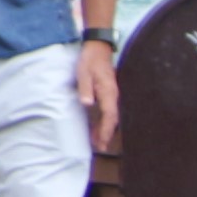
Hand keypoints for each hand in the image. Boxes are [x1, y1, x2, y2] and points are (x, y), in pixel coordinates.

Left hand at [75, 40, 121, 155]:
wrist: (98, 49)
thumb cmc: (90, 61)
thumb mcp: (83, 73)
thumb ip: (85, 88)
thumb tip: (87, 104)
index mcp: (108, 91)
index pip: (110, 114)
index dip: (106, 129)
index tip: (102, 140)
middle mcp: (113, 95)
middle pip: (112, 119)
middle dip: (106, 134)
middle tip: (100, 147)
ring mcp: (111, 95)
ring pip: (110, 117)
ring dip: (104, 129)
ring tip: (98, 143)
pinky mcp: (108, 94)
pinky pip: (107, 111)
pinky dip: (103, 122)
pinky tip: (96, 129)